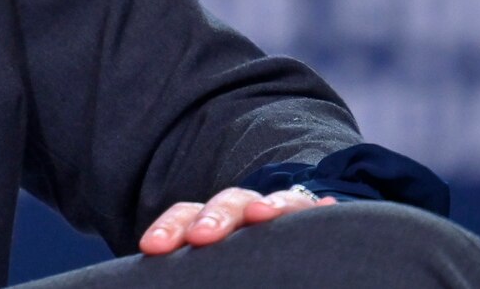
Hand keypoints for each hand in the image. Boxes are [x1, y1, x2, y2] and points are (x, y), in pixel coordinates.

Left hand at [138, 187, 335, 255]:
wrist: (275, 253)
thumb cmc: (230, 266)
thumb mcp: (210, 268)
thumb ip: (192, 273)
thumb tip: (157, 278)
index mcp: (209, 223)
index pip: (185, 216)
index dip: (169, 228)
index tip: (153, 246)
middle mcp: (242, 211)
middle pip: (225, 204)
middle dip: (213, 217)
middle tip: (201, 236)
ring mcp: (278, 212)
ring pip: (272, 201)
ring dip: (267, 205)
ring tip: (264, 213)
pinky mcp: (312, 219)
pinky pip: (313, 211)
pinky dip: (319, 211)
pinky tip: (326, 209)